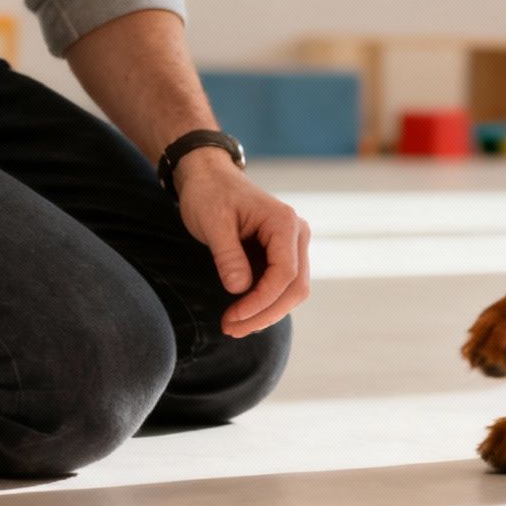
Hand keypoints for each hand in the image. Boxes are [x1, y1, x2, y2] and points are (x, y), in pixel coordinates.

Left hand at [174, 150, 311, 335]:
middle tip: (231, 329)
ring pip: (292, 290)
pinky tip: (241, 313)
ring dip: (266, 312)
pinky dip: (264, 303)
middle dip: (266, 314)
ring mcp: (292, 244)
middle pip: (296, 287)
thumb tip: (239, 290)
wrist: (209, 176)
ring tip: (233, 325)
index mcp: (284, 223)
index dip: (261, 302)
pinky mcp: (281, 253)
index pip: (285, 274)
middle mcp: (296, 234)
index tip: (232, 318)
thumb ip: (227, 255)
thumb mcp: (213, 222)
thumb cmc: (210, 194)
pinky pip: (281, 285)